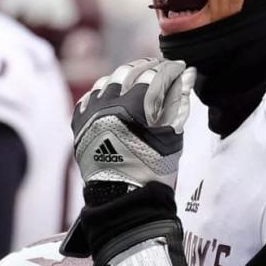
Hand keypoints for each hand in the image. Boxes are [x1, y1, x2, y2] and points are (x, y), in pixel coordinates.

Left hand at [72, 58, 195, 191]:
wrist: (122, 198)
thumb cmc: (152, 171)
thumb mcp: (172, 136)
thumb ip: (179, 102)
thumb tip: (186, 76)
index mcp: (132, 108)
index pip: (154, 76)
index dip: (170, 69)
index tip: (180, 67)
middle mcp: (107, 106)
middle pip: (129, 72)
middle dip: (148, 66)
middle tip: (161, 68)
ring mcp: (90, 114)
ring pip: (106, 81)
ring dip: (125, 76)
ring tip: (138, 79)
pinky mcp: (79, 125)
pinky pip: (88, 98)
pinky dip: (102, 92)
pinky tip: (112, 94)